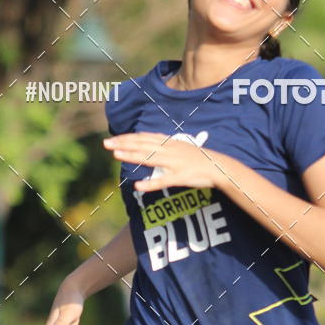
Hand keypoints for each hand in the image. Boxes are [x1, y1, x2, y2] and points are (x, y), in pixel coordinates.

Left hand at [103, 132, 222, 192]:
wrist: (219, 167)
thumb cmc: (198, 159)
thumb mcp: (179, 147)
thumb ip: (163, 144)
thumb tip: (147, 141)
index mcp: (169, 143)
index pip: (143, 138)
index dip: (127, 138)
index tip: (112, 139)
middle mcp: (169, 150)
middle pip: (142, 145)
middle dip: (123, 144)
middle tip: (105, 144)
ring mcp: (174, 163)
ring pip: (150, 158)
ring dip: (132, 156)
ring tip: (116, 155)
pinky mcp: (180, 177)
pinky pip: (163, 181)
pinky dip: (150, 184)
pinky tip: (138, 187)